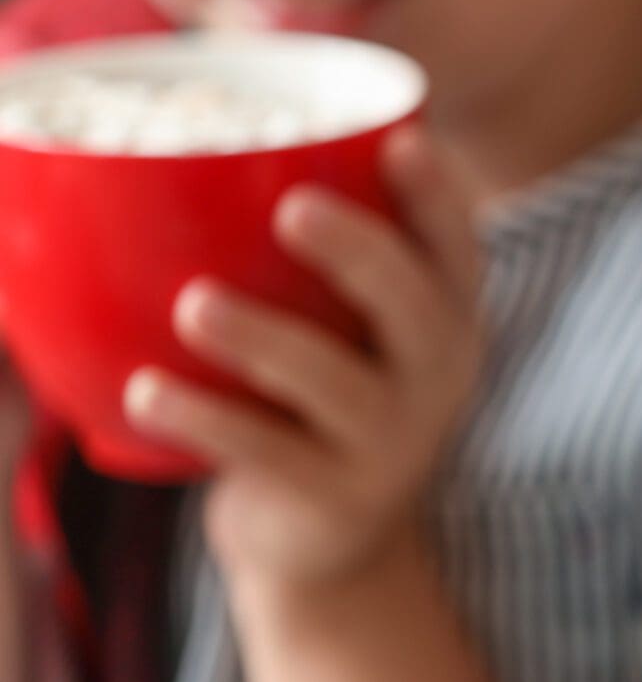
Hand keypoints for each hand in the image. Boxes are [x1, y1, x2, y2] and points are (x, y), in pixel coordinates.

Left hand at [125, 129, 483, 597]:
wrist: (327, 541)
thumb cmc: (316, 399)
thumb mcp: (338, 328)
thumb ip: (303, 261)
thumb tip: (194, 151)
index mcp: (443, 318)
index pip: (456, 248)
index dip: (436, 197)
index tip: (403, 141)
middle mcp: (437, 377)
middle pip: (417, 309)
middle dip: (361, 253)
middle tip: (292, 208)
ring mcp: (394, 442)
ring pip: (338, 384)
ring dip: (265, 340)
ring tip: (195, 304)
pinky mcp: (340, 499)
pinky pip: (271, 453)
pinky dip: (204, 420)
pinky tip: (145, 391)